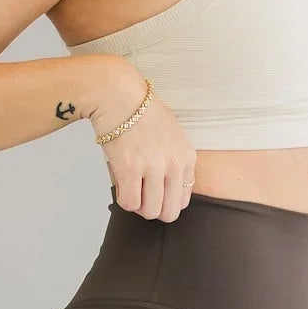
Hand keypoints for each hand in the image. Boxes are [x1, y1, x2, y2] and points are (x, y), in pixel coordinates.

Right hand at [87, 61, 197, 222]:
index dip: (166, 201)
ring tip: (130, 189)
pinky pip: (130, 203)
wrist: (120, 96)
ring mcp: (153, 168)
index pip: (183, 199)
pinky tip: (121, 185)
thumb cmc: (141, 112)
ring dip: (138, 206)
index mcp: (187, 158)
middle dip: (153, 210)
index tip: (154, 193)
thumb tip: (165, 189)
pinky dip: (124, 199)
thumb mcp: (173, 135)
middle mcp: (174, 165)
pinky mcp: (131, 169)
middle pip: (169, 212)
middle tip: (141, 197)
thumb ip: (175, 162)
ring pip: (150, 212)